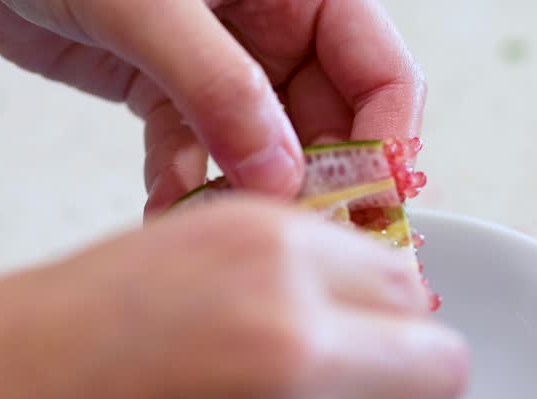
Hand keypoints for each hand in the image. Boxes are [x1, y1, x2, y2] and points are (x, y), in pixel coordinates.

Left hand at [0, 0, 424, 212]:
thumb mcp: (150, 4)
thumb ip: (220, 85)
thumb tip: (278, 170)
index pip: (383, 72)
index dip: (386, 140)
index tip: (367, 203)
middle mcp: (276, 29)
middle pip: (335, 126)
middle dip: (313, 185)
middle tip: (294, 238)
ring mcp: (230, 68)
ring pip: (271, 155)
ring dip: (246, 199)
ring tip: (216, 226)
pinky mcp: (178, 97)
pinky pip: (206, 160)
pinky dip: (188, 192)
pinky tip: (167, 210)